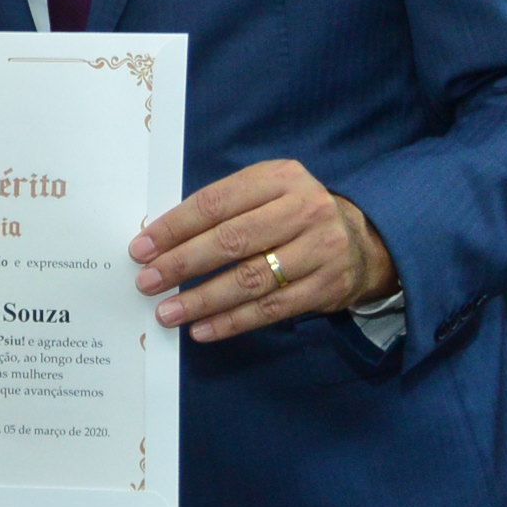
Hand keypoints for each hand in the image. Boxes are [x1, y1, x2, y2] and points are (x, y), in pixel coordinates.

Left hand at [129, 160, 397, 342]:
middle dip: (182, 263)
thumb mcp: (267, 193)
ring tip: (167, 312)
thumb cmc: (295, 216)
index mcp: (280, 177)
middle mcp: (304, 209)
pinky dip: (232, 322)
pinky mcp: (327, 286)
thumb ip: (224, 209)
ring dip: (202, 300)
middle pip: (231, 240)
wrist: (364, 242)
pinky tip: (203, 329)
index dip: (175, 227)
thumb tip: (162, 240)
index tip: (142, 248)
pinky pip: (270, 309)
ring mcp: (319, 249)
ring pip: (250, 279)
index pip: (216, 202)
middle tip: (147, 282)